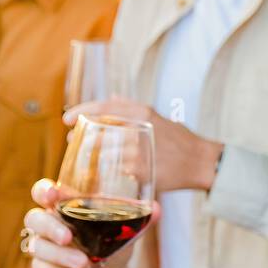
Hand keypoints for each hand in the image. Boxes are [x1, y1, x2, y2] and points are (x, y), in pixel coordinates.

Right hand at [22, 178, 160, 267]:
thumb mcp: (125, 232)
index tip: (53, 195)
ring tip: (83, 264)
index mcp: (64, 207)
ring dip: (61, 256)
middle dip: (50, 226)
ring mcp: (43, 249)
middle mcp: (48, 225)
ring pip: (39, 248)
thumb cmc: (111, 245)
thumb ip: (139, 219)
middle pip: (34, 218)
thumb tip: (156, 208)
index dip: (44, 191)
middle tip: (67, 236)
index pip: (43, 192)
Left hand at [64, 96, 222, 192]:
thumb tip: (112, 95)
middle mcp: (138, 128)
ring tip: (84, 158)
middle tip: (72, 141)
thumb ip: (132, 107)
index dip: (82, 110)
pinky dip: (107, 171)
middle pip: (99, 130)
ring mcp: (138, 150)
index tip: (66, 118)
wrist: (202, 162)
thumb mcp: (157, 116)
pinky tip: (102, 173)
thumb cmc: (179, 140)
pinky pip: (115, 169)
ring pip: (104, 152)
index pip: (105, 106)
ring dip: (91, 156)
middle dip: (82, 137)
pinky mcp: (140, 170)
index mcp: (142, 112)